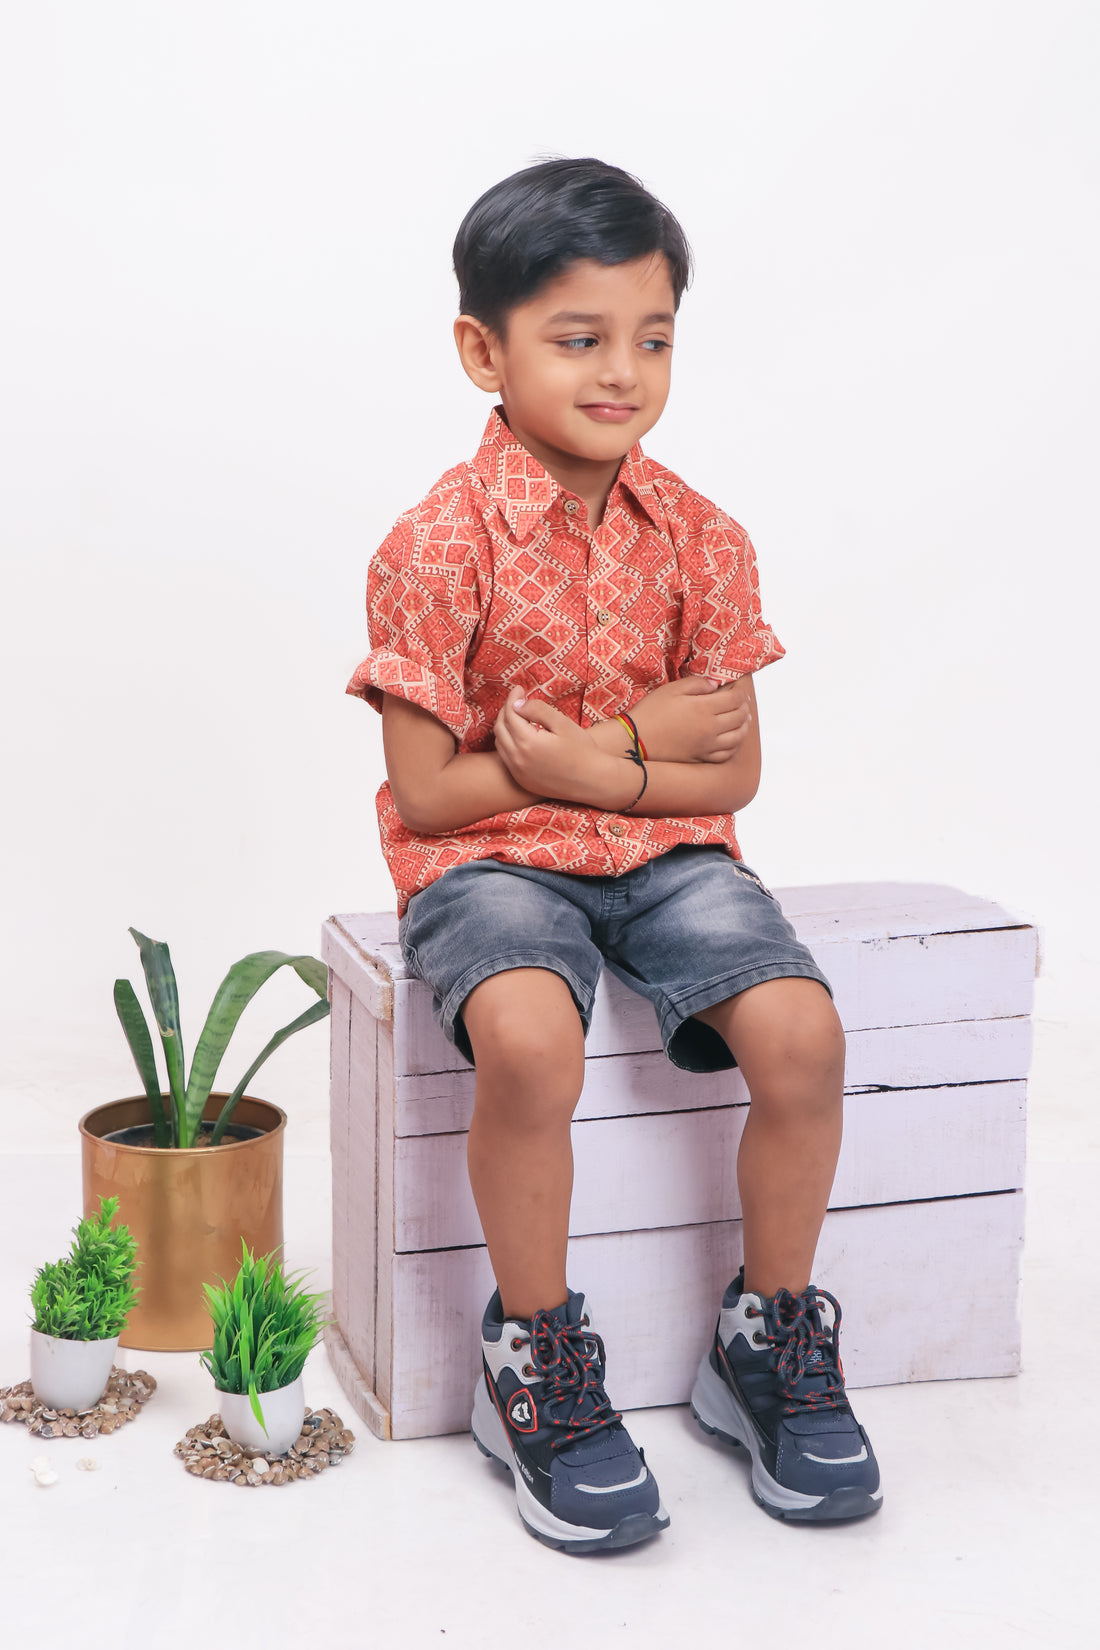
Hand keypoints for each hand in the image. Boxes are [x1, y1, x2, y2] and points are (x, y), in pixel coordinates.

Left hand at [494, 691, 624, 805]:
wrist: (593, 782)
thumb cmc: (582, 750)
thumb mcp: (563, 724)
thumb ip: (538, 710)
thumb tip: (518, 703)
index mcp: (528, 743)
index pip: (510, 714)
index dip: (512, 699)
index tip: (519, 689)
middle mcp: (518, 759)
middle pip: (500, 729)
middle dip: (506, 711)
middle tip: (517, 701)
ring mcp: (518, 773)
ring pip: (500, 744)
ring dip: (505, 728)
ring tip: (518, 717)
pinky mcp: (522, 781)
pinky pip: (507, 759)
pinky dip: (508, 744)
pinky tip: (520, 737)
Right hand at [627, 675, 754, 763]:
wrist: (635, 741)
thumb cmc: (651, 712)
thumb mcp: (671, 689)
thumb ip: (696, 684)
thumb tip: (715, 685)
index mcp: (704, 708)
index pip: (735, 699)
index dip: (740, 691)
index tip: (737, 688)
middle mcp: (710, 728)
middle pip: (740, 717)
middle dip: (744, 706)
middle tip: (741, 701)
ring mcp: (707, 746)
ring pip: (738, 737)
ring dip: (744, 726)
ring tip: (742, 720)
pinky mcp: (700, 758)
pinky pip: (726, 754)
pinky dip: (734, 745)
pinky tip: (731, 739)